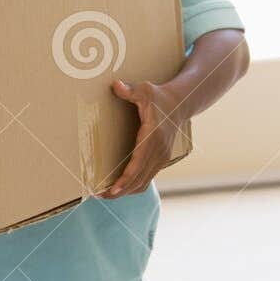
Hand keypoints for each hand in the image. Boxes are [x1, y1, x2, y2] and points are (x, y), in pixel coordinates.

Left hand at [103, 78, 184, 198]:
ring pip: (143, 182)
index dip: (125, 180)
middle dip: (119, 190)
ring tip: (106, 194)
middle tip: (98, 195)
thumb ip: (131, 90)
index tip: (111, 190)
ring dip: (125, 191)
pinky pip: (147, 179)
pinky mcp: (160, 160)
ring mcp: (161, 158)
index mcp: (153, 137)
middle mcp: (158, 151)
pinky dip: (134, 186)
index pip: (138, 164)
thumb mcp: (146, 90)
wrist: (180, 104)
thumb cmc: (159, 97)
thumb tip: (115, 85)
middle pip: (138, 179)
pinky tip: (120, 188)